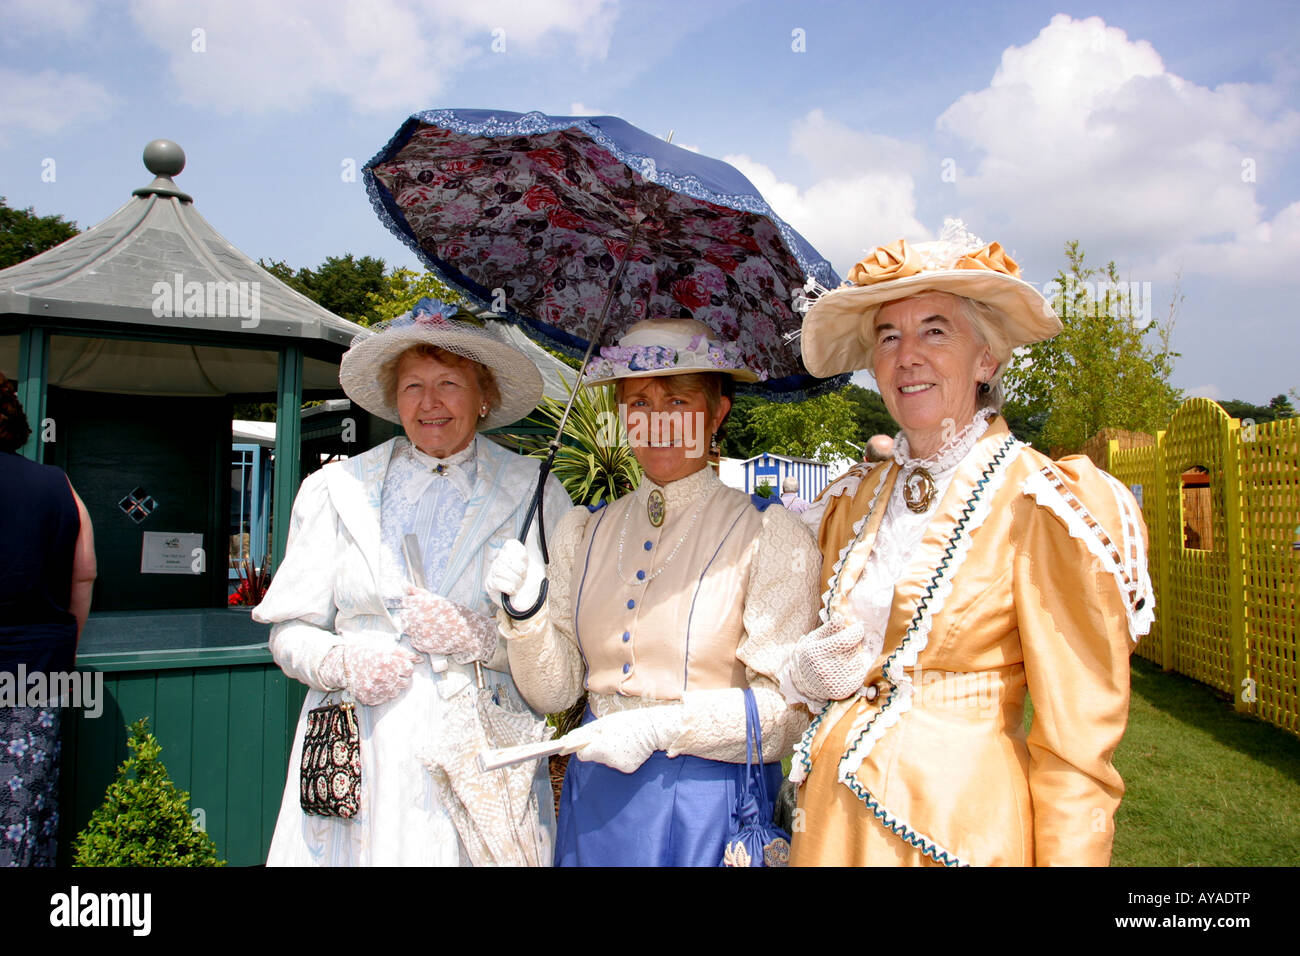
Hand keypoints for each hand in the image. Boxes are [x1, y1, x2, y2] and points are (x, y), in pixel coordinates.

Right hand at [320, 645, 419, 705]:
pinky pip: (385, 698)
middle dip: (399, 676)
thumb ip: (402, 654)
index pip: (408, 669)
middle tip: (388, 670)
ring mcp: (376, 690)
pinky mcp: (370, 699)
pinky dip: (383, 692)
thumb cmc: (363, 653)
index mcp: (386, 662)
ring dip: (392, 685)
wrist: (341, 666)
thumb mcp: (382, 648)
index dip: (404, 666)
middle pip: (405, 682)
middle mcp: (382, 678)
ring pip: (396, 691)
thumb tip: (420, 659)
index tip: (396, 664)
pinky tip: (375, 684)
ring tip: (381, 677)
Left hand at [401, 588, 497, 663]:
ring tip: (427, 626)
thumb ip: (419, 592)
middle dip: (409, 615)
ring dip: (413, 627)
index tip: (415, 606)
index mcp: (427, 603)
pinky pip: (413, 640)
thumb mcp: (440, 599)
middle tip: (421, 616)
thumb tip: (403, 584)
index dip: (410, 603)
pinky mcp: (424, 645)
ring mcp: (422, 633)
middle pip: (403, 615)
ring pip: (407, 628)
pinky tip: (430, 635)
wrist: (470, 634)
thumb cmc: (457, 614)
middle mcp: (422, 618)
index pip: (405, 601)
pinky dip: (419, 637)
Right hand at [485, 534, 544, 609]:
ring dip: (517, 580)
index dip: (521, 555)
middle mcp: (498, 559)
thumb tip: (532, 521)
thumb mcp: (535, 556)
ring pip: (503, 571)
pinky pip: (499, 583)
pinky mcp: (489, 585)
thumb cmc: (533, 577)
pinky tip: (512, 591)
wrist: (533, 598)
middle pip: (507, 558)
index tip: (527, 562)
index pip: (511, 545)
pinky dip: (511, 589)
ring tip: (519, 584)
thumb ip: (531, 539)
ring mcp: (492, 572)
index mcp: (507, 551)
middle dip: (521, 570)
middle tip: (524, 575)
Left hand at [560, 706, 681, 773]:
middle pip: (594, 757)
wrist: (654, 728)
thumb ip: (585, 732)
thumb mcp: (604, 723)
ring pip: (605, 760)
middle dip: (597, 748)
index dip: (582, 747)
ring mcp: (619, 766)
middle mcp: (609, 761)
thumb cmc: (627, 722)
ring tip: (622, 739)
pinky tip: (629, 747)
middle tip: (609, 736)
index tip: (585, 742)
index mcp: (601, 748)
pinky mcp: (628, 769)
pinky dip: (620, 756)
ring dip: (609, 751)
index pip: (582, 755)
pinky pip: (617, 763)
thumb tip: (567, 739)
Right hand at [790, 618, 872, 702]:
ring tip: (846, 657)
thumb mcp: (815, 638)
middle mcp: (824, 668)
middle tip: (849, 643)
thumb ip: (829, 628)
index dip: (855, 632)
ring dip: (856, 656)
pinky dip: (858, 669)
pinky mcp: (842, 691)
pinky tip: (848, 667)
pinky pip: (860, 675)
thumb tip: (841, 617)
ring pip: (858, 662)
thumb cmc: (811, 655)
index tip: (858, 628)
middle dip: (855, 644)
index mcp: (816, 652)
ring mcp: (833, 682)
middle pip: (852, 650)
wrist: (804, 682)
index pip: (844, 641)